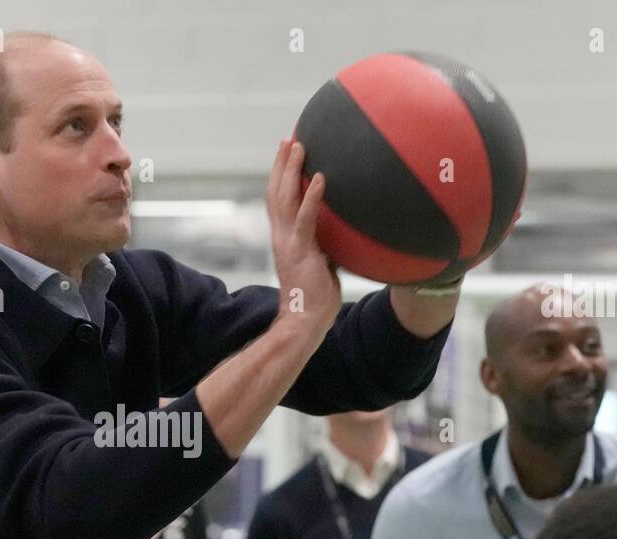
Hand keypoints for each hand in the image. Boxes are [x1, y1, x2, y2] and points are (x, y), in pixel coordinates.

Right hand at [266, 139, 340, 331]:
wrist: (304, 321)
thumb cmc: (315, 298)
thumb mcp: (320, 264)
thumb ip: (324, 246)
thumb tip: (341, 235)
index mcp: (284, 239)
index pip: (278, 202)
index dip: (280, 177)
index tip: (286, 154)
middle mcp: (281, 237)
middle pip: (275, 192)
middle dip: (281, 164)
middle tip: (289, 139)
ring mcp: (289, 242)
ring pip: (284, 198)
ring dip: (291, 170)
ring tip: (299, 145)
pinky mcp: (302, 250)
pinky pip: (307, 218)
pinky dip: (312, 196)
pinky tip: (320, 178)